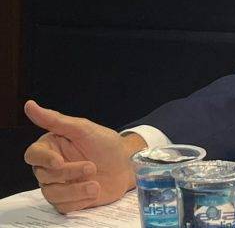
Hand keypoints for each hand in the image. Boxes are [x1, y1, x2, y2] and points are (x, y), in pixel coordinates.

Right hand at [22, 100, 146, 213]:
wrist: (127, 165)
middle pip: (43, 175)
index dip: (43, 159)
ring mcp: (59, 185)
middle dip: (68, 173)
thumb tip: (30, 105)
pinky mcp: (69, 200)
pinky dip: (79, 200)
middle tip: (91, 167)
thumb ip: (56, 120)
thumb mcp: (84, 129)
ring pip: (52, 194)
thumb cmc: (106, 144)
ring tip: (96, 185)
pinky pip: (64, 206)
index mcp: (52, 147)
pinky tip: (94, 192)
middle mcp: (51, 167)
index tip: (59, 161)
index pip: (33, 155)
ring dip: (75, 190)